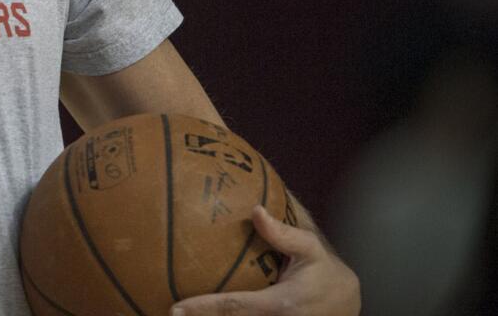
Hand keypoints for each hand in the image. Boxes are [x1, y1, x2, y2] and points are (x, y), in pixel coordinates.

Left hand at [171, 206, 359, 315]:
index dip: (203, 308)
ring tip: (177, 313)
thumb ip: (284, 234)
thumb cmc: (326, 274)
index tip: (175, 308)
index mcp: (280, 304)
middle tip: (169, 311)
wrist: (347, 304)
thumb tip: (255, 210)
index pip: (234, 307)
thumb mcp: (311, 250)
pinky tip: (199, 312)